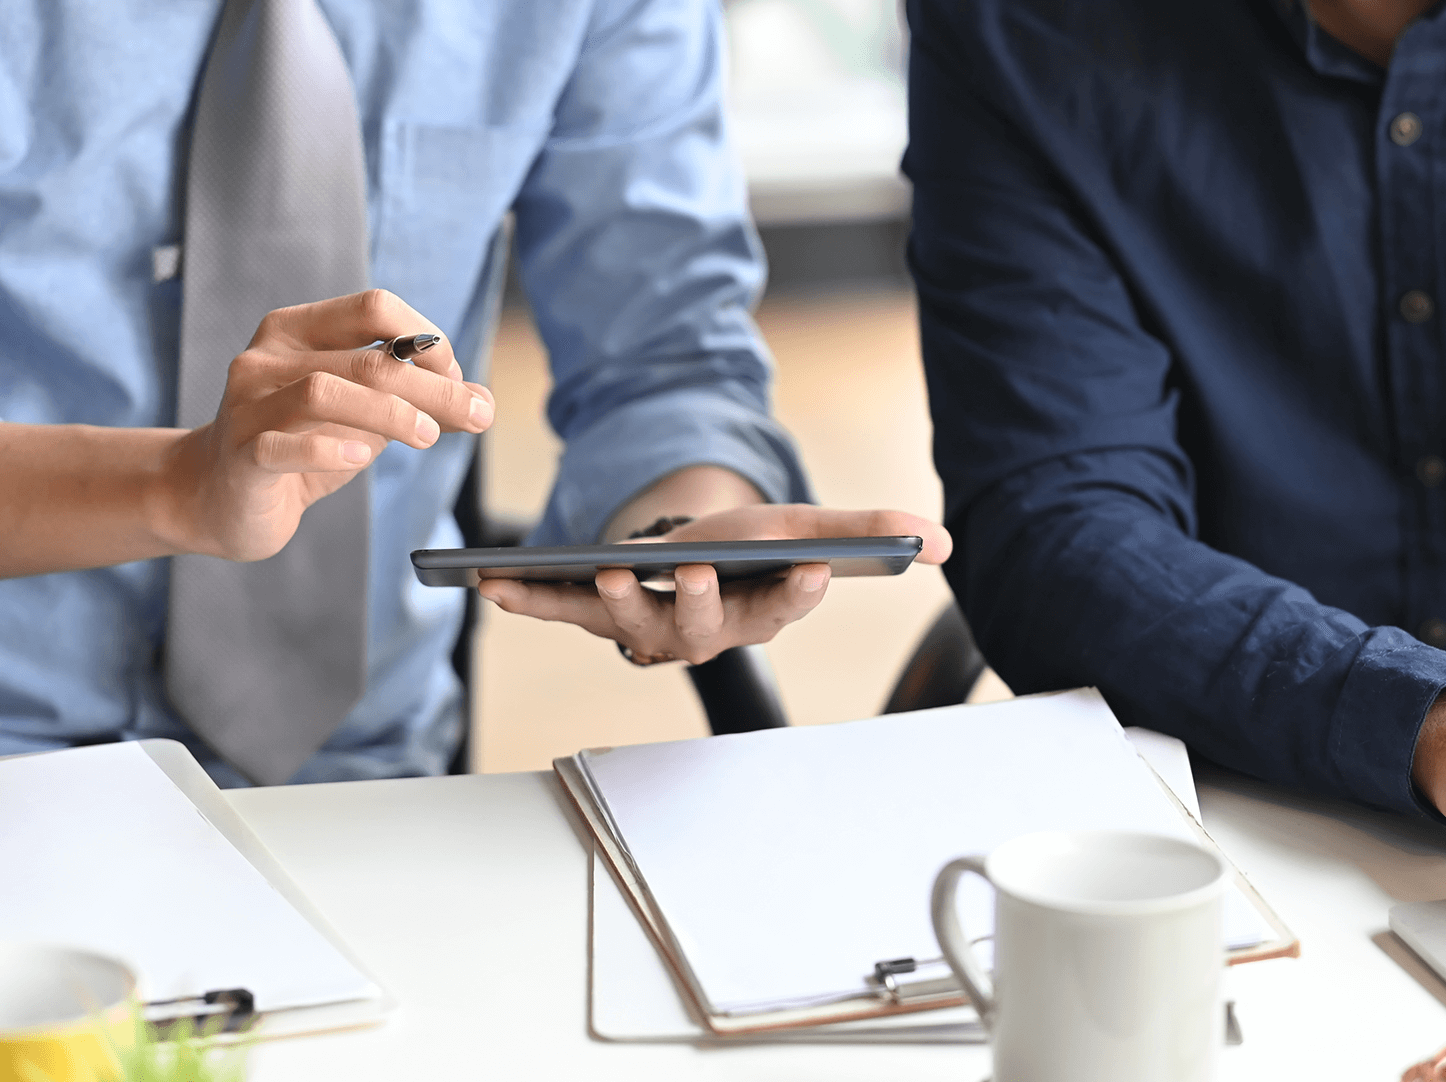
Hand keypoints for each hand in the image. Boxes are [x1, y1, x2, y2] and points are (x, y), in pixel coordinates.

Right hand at [158, 290, 494, 560]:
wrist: (221, 498)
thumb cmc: (302, 447)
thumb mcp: (365, 419)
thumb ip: (419, 405)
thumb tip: (483, 402)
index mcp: (296, 331)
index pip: (374, 307)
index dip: (426, 339)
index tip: (455, 379)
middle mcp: (266, 357)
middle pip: (364, 359)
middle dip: (432, 387)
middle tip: (476, 414)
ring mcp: (247, 404)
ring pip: (325, 391)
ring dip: (392, 414)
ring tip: (429, 437)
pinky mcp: (241, 454)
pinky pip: (285, 445)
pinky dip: (331, 450)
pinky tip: (363, 459)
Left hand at [477, 505, 952, 665]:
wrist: (693, 551)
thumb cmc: (752, 546)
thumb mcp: (809, 527)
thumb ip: (871, 533)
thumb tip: (942, 544)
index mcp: (761, 610)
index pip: (787, 606)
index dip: (800, 593)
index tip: (814, 570)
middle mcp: (704, 630)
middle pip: (701, 627)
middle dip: (694, 603)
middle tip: (689, 573)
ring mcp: (647, 625)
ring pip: (631, 624)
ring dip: (612, 602)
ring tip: (603, 569)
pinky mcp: (598, 611)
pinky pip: (564, 610)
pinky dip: (529, 599)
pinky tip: (494, 582)